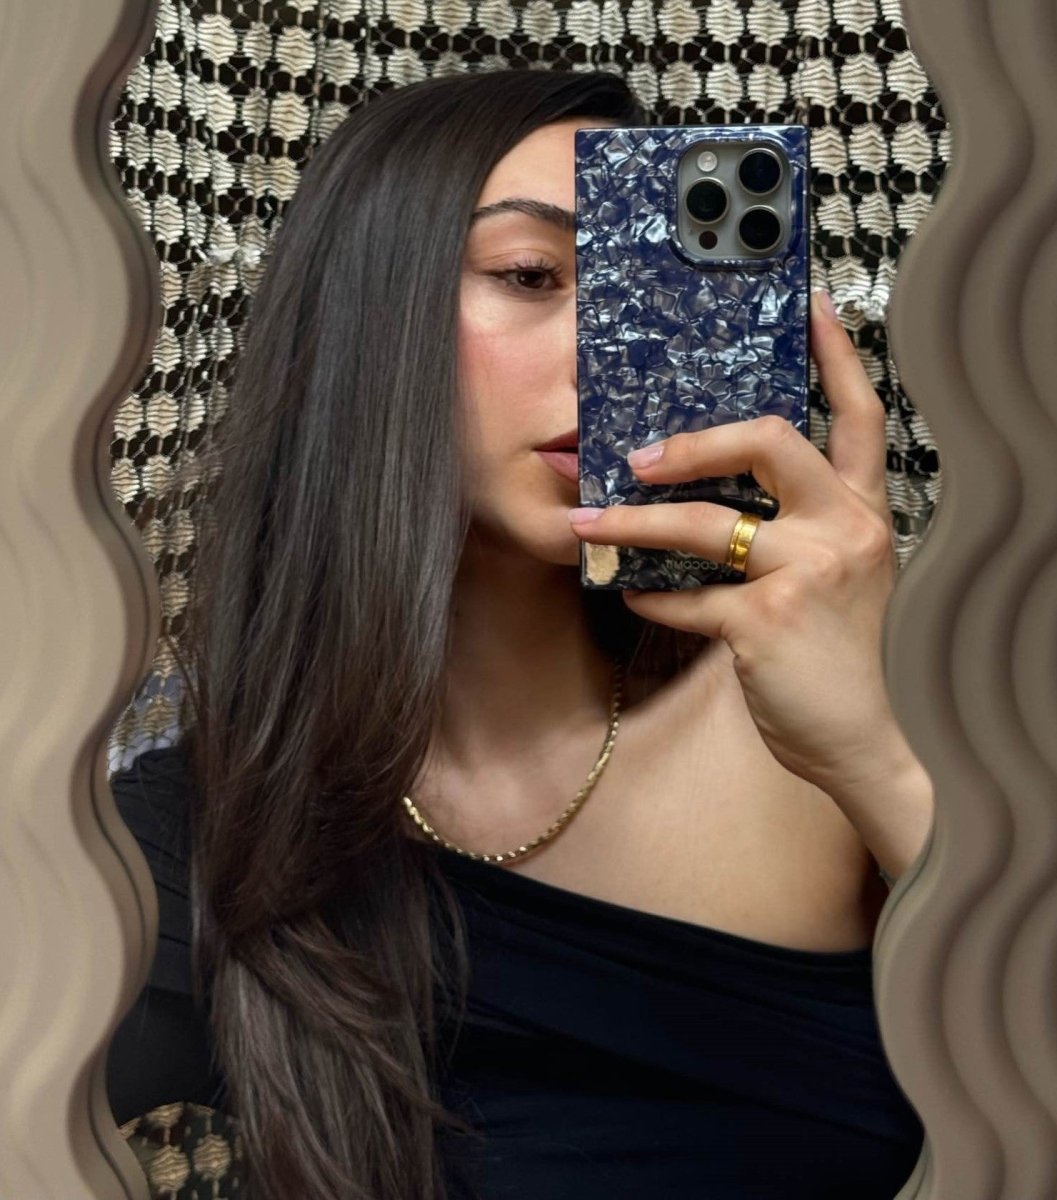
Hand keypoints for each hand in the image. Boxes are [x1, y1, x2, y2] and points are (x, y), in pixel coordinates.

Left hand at [569, 290, 900, 795]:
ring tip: (589, 521)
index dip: (837, 358)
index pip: (860, 418)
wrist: (856, 738)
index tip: (811, 306)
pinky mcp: (766, 621)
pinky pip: (686, 596)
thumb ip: (796, 529)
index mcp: (864, 514)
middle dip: (696, 441)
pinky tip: (628, 594)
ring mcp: (808, 573)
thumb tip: (711, 494)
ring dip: (635, 521)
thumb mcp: (836, 577)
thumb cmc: (834, 655)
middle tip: (640, 456)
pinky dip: (650, 596)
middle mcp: (845, 531)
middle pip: (771, 442)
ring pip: (707, 523)